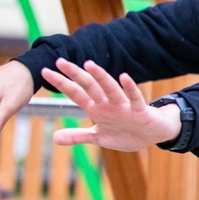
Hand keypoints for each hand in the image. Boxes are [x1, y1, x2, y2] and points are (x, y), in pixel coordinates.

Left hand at [41, 59, 180, 151]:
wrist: (153, 135)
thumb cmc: (126, 133)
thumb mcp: (99, 137)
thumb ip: (78, 136)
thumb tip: (54, 138)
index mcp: (97, 109)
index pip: (76, 93)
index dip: (62, 83)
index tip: (46, 71)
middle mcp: (108, 104)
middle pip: (89, 86)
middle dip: (75, 74)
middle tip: (60, 61)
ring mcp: (123, 106)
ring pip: (109, 89)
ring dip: (100, 77)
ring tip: (88, 64)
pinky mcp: (139, 111)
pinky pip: (134, 98)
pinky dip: (130, 89)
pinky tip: (124, 77)